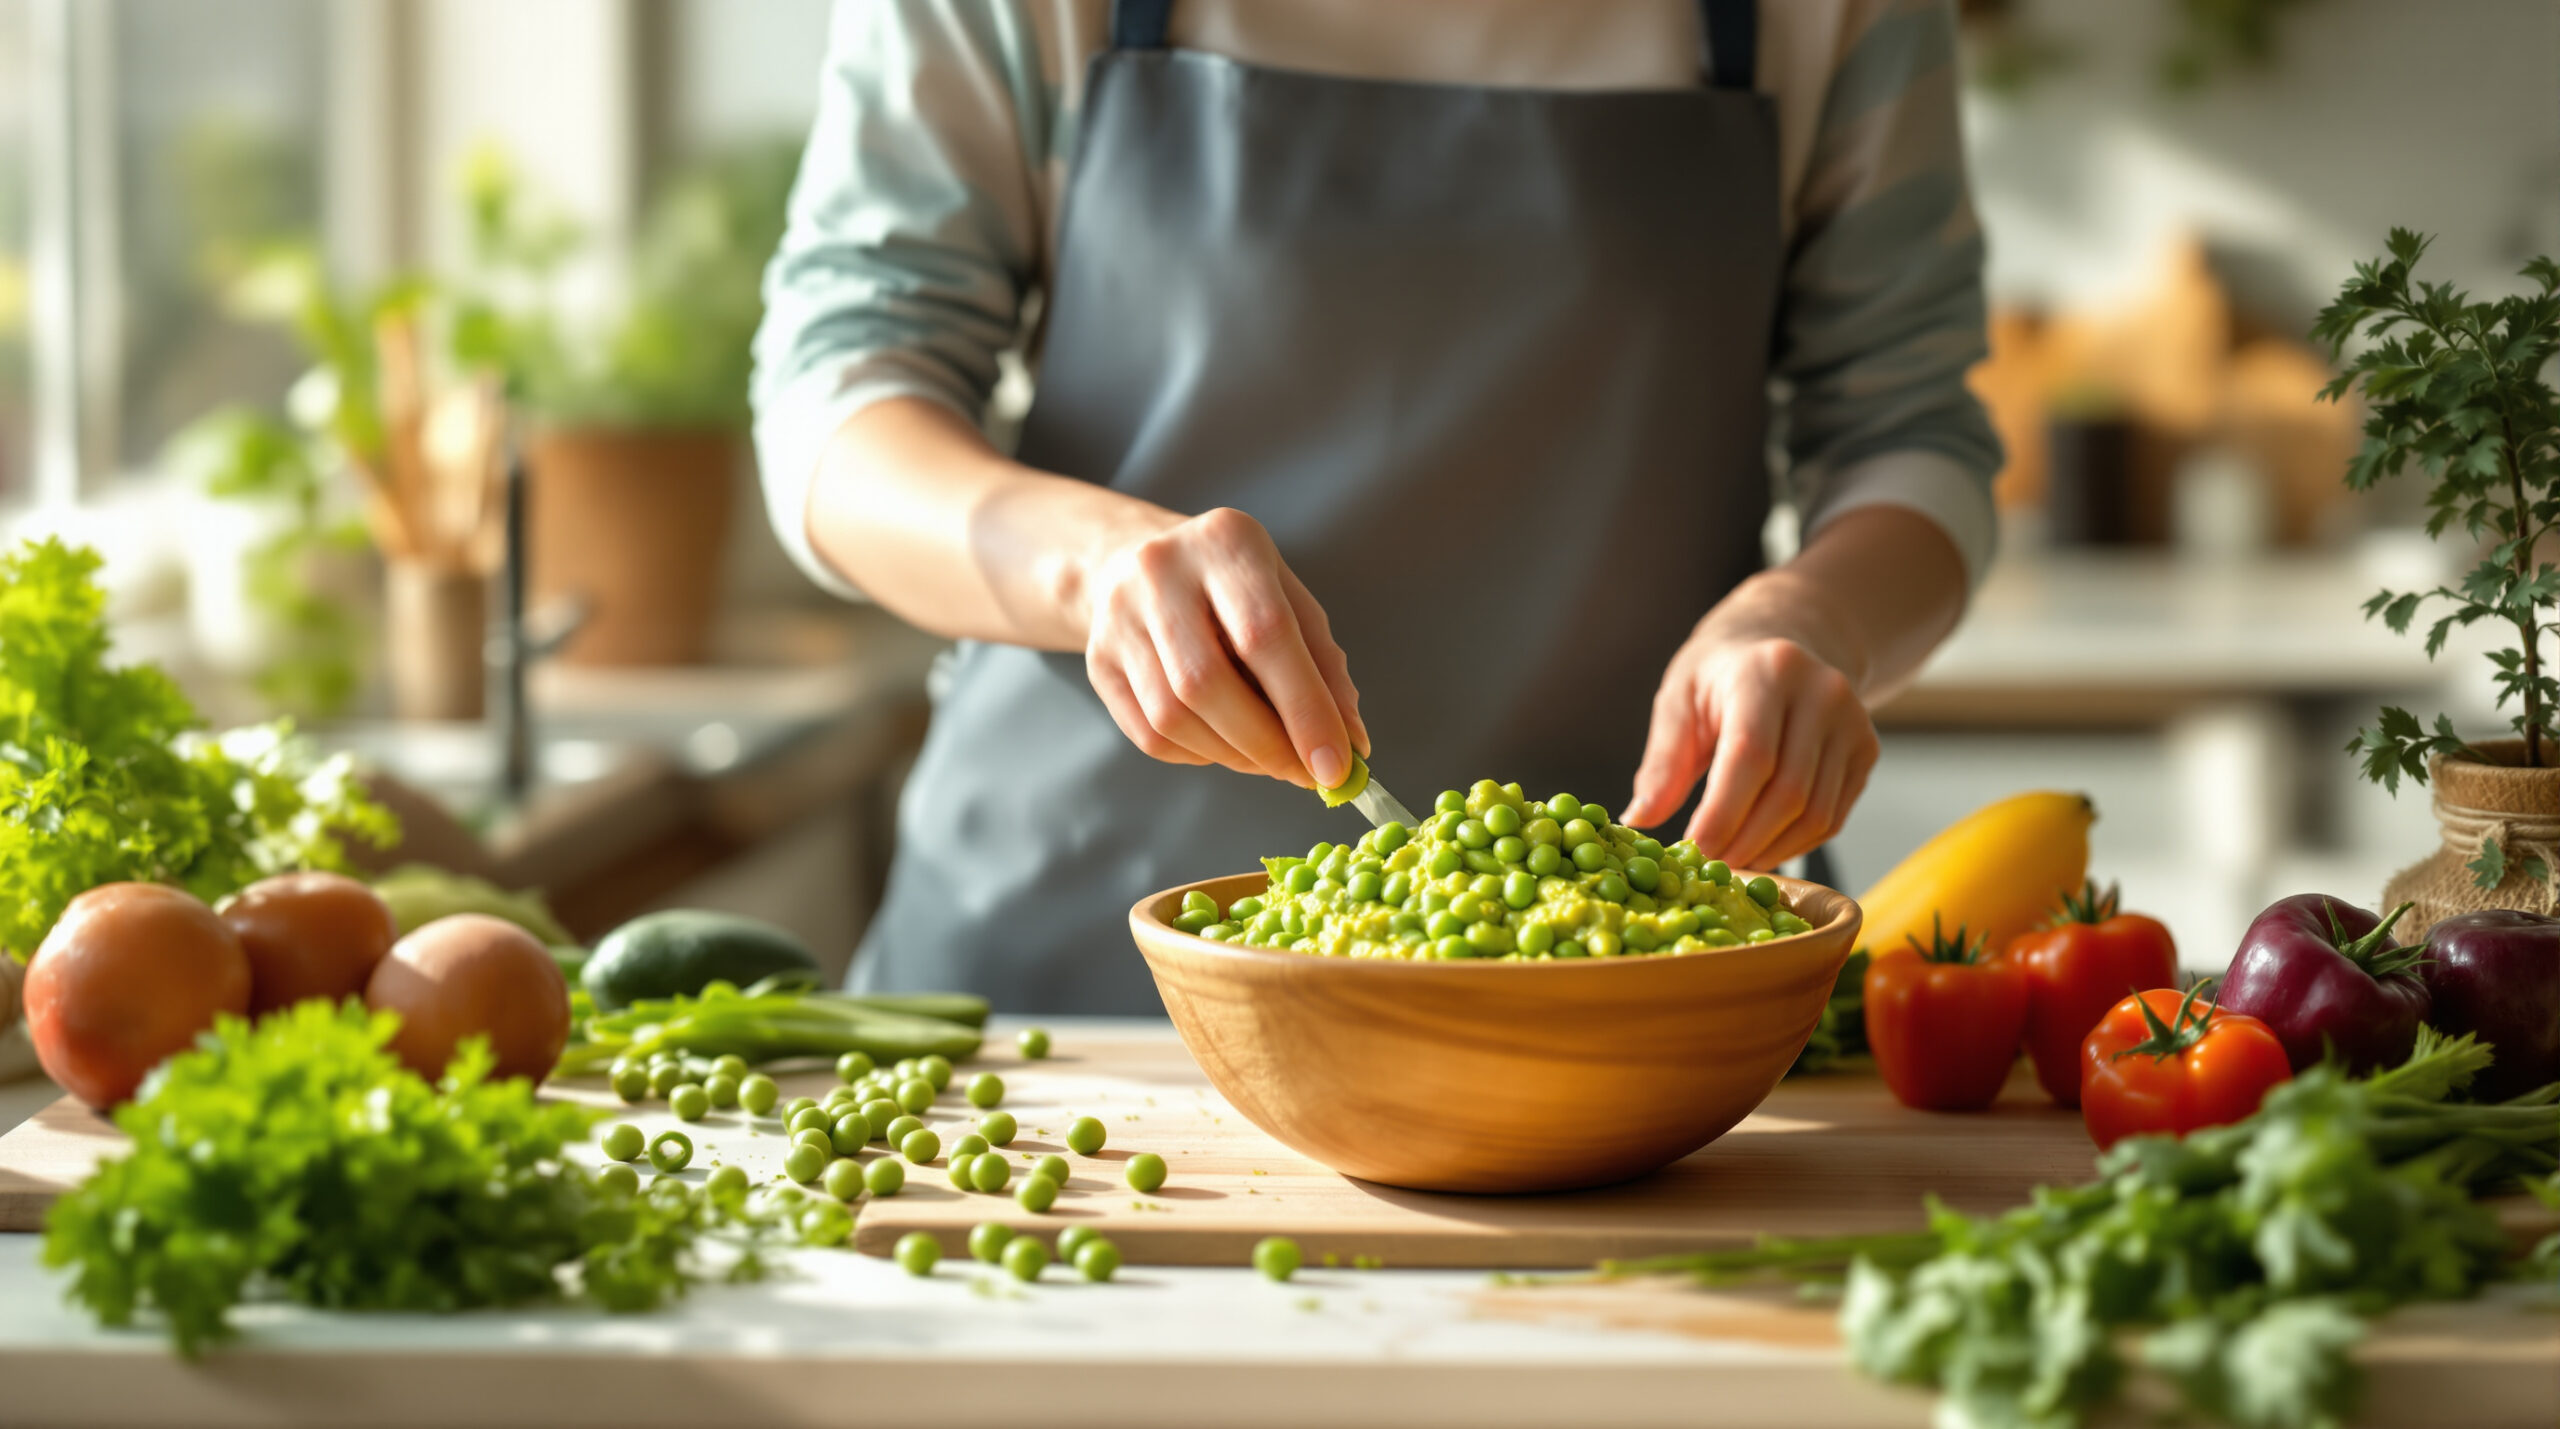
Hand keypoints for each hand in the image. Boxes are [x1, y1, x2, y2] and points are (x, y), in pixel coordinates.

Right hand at [1081, 507, 1368, 787]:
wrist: (1138, 562)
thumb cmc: (1234, 589)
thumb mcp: (1290, 602)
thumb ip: (1324, 668)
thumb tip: (1351, 745)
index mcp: (1225, 542)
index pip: (1266, 635)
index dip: (1304, 709)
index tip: (1336, 766)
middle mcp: (1160, 571)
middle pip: (1207, 682)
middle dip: (1266, 744)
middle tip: (1304, 775)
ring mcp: (1118, 617)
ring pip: (1173, 716)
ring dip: (1233, 755)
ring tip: (1268, 758)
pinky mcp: (1096, 661)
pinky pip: (1149, 735)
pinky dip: (1199, 755)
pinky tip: (1223, 744)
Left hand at [1619, 585, 1879, 868]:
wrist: (1781, 643)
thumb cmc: (1720, 676)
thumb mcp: (1679, 701)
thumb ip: (1662, 762)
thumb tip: (1639, 820)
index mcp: (1768, 671)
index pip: (1751, 755)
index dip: (1723, 812)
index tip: (1693, 849)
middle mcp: (1823, 693)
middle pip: (1789, 792)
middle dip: (1744, 841)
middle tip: (1710, 865)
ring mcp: (1854, 722)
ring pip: (1816, 814)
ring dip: (1770, 851)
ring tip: (1733, 861)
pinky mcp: (1867, 750)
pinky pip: (1834, 818)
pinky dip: (1796, 846)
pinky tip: (1762, 848)